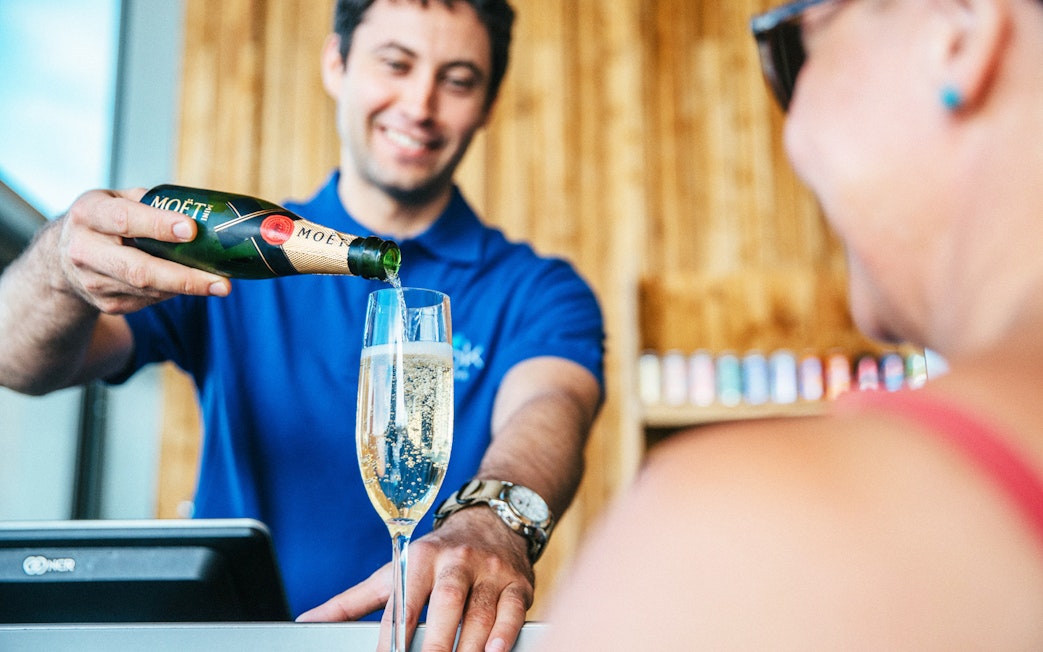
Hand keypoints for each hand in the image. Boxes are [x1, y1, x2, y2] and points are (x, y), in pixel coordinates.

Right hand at [54, 188, 229, 313]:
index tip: (192, 229)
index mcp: (89, 215)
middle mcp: (86, 251)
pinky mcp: (108, 304)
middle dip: (184, 278)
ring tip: (219, 284)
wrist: (63, 258)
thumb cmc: (103, 221)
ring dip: (188, 288)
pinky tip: (190, 284)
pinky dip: (174, 292)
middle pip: (139, 270)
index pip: (124, 219)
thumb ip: (150, 202)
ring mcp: (94, 282)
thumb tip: (200, 211)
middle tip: (221, 282)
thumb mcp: (116, 199)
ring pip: (148, 290)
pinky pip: (150, 300)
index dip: (158, 224)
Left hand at [298, 507, 533, 651]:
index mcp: (420, 559)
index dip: (394, 637)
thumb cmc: (436, 555)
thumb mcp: (395, 569)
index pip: (404, 603)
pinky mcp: (517, 583)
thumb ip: (354, 600)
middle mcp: (456, 561)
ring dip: (469, 646)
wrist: (492, 520)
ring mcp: (489, 571)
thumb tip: (308, 619)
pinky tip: (495, 651)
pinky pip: (512, 609)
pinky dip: (505, 632)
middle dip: (435, 644)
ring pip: (479, 612)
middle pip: (444, 604)